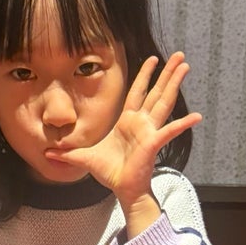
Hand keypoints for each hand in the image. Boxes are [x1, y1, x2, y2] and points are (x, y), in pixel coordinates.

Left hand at [47, 51, 200, 234]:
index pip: (137, 92)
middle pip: (156, 92)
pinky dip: (183, 124)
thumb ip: (68, 153)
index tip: (153, 59)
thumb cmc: (110, 173)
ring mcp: (149, 131)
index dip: (145, 75)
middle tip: (179, 54)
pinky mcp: (153, 143)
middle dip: (167, 73)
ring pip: (164, 102)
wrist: (122, 189)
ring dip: (174, 84)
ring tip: (186, 67)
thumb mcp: (84, 158)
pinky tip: (197, 116)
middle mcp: (142, 123)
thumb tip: (48, 153)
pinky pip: (169, 131)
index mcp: (128, 122)